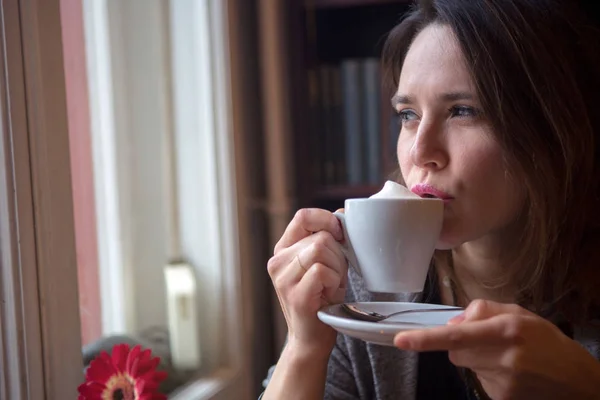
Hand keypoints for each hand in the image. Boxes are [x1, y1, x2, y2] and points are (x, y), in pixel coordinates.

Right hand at [267, 208, 346, 355]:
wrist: (312, 338)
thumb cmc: (322, 297)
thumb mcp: (324, 261)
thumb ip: (328, 238)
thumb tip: (341, 213)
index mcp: (283, 249)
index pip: (303, 216)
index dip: (326, 220)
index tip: (340, 235)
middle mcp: (277, 261)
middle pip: (320, 237)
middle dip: (338, 254)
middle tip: (335, 275)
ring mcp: (284, 279)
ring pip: (321, 250)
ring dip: (337, 268)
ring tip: (331, 284)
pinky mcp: (295, 295)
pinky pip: (321, 271)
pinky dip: (333, 280)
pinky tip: (329, 293)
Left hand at [394, 300, 599, 398]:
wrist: (578, 381)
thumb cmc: (546, 341)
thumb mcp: (519, 314)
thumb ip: (482, 310)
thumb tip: (453, 322)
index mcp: (507, 330)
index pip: (457, 336)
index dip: (426, 339)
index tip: (401, 340)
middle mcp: (504, 357)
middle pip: (454, 351)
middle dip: (461, 344)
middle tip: (485, 340)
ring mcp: (503, 382)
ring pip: (465, 365)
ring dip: (476, 358)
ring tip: (506, 357)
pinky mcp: (501, 398)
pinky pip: (478, 380)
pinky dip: (487, 373)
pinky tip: (510, 372)